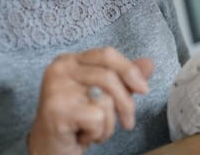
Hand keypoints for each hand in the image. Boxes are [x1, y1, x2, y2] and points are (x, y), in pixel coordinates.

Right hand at [28, 47, 153, 154]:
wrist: (50, 150)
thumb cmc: (77, 121)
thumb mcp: (104, 95)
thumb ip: (124, 78)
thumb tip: (149, 64)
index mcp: (70, 60)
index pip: (107, 54)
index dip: (129, 70)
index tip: (144, 89)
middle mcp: (60, 69)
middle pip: (109, 77)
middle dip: (126, 103)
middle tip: (128, 122)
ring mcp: (56, 88)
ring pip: (105, 99)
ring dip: (108, 124)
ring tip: (94, 131)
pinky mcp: (57, 110)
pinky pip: (97, 118)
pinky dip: (98, 133)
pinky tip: (83, 137)